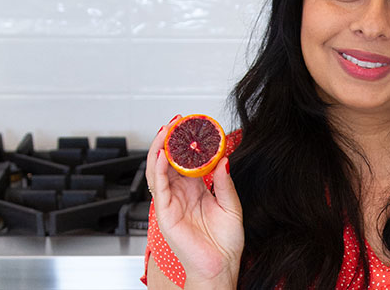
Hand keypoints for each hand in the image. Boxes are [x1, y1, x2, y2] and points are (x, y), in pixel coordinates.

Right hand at [146, 115, 243, 287]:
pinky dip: (158, 169)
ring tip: (167, 130)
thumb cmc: (225, 243)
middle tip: (178, 121)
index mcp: (197, 191)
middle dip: (171, 140)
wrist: (220, 267)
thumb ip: (225, 183)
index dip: (187, 144)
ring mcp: (172, 203)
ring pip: (159, 170)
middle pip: (170, 161)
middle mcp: (182, 195)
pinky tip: (162, 154)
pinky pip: (158, 188)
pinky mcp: (165, 214)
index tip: (194, 127)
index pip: (187, 161)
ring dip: (160, 148)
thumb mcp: (231, 206)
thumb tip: (223, 160)